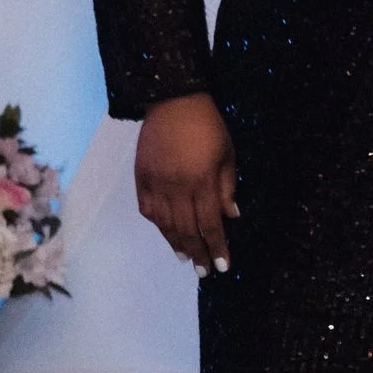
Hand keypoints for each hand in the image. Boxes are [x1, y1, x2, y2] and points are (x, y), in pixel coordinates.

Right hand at [135, 91, 237, 272]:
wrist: (172, 100)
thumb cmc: (207, 125)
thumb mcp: (227, 154)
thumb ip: (227, 187)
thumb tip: (231, 216)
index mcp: (201, 181)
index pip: (210, 223)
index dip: (216, 247)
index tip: (222, 266)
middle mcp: (177, 187)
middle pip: (187, 229)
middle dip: (197, 252)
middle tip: (203, 271)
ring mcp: (156, 183)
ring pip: (165, 223)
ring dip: (176, 243)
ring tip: (184, 258)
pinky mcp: (141, 177)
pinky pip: (147, 208)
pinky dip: (156, 224)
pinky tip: (165, 232)